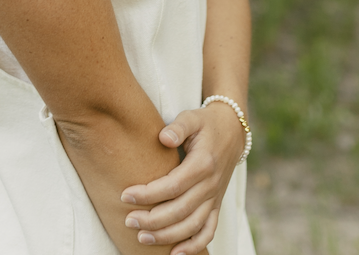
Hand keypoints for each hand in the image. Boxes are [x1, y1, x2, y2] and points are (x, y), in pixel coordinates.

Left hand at [120, 103, 243, 253]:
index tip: (126, 195)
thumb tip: (163, 138)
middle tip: (129, 220)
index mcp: (203, 163)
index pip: (173, 185)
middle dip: (153, 220)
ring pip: (192, 225)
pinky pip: (208, 231)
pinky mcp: (217, 205)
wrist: (232, 131)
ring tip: (142, 238)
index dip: (149, 194)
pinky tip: (175, 254)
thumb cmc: (205, 123)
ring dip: (167, 236)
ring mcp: (215, 197)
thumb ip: (178, 127)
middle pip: (180, 210)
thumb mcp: (192, 117)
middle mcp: (210, 184)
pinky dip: (194, 246)